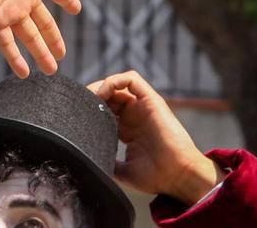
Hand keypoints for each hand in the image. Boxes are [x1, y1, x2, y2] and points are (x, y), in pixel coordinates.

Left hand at [0, 0, 83, 76]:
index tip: (77, 8)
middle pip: (43, 23)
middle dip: (53, 39)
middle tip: (63, 55)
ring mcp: (10, 9)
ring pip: (29, 37)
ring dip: (40, 54)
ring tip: (52, 70)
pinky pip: (6, 42)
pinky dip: (15, 58)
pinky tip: (25, 73)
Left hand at [89, 70, 219, 201]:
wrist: (179, 177)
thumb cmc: (156, 177)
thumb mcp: (124, 171)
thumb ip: (107, 162)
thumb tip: (87, 161)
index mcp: (127, 128)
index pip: (103, 108)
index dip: (88, 108)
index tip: (77, 115)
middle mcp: (134, 115)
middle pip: (107, 94)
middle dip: (91, 96)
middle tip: (80, 105)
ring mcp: (143, 107)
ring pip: (117, 84)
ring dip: (100, 87)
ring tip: (91, 99)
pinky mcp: (152, 100)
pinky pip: (132, 79)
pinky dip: (115, 80)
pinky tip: (104, 93)